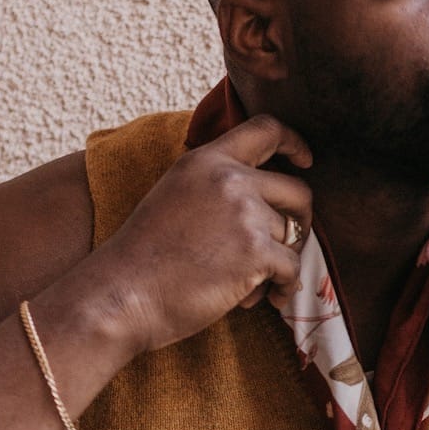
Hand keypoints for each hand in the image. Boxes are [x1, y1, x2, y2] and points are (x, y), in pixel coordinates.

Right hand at [102, 115, 313, 352]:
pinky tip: (264, 299)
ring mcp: (245, 214)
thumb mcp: (174, 196)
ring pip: (293, 237)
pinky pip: (292, 268)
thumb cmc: (144, 257)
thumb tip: (264, 200)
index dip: (294, 143)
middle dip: (300, 222)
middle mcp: (230, 179)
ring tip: (250, 285)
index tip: (305, 160)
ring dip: (279, 264)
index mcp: (207, 160)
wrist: (122, 293)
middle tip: (288, 246)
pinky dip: (283, 287)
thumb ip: (214, 185)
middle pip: (298, 191)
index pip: (266, 130)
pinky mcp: (256, 252)